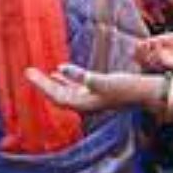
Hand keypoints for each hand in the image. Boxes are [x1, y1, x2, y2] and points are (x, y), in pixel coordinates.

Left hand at [26, 65, 141, 112]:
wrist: (143, 93)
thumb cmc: (125, 88)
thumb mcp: (102, 80)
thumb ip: (81, 75)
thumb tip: (61, 68)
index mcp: (82, 104)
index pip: (55, 95)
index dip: (41, 84)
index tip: (28, 72)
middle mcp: (83, 104)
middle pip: (57, 94)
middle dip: (42, 83)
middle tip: (28, 71)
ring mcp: (90, 99)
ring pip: (65, 91)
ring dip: (53, 82)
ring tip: (40, 74)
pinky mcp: (96, 92)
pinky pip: (75, 86)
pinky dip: (66, 79)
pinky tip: (61, 71)